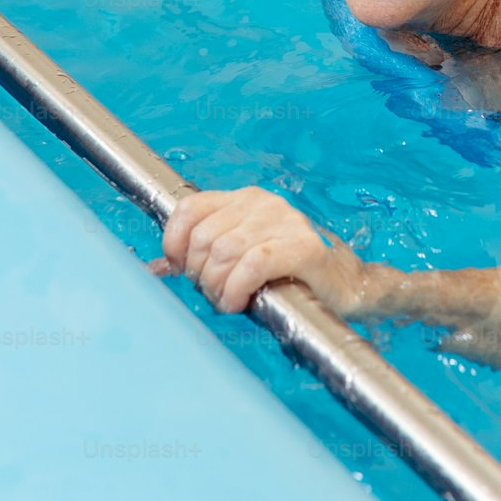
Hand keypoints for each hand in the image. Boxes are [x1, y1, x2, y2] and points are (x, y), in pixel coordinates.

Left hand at [160, 186, 369, 316]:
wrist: (346, 287)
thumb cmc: (289, 276)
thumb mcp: (242, 259)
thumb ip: (203, 258)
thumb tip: (154, 270)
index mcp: (244, 199)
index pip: (189, 209)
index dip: (173, 244)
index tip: (178, 271)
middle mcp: (263, 203)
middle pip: (203, 238)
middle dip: (199, 275)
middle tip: (212, 295)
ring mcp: (285, 221)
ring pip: (225, 252)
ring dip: (217, 286)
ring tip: (228, 301)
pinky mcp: (303, 246)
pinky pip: (254, 264)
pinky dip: (237, 287)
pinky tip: (240, 301)